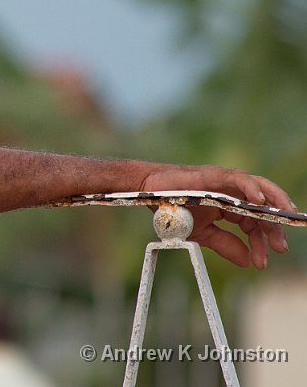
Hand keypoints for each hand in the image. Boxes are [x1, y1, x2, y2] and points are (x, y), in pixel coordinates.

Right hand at [140, 165, 291, 268]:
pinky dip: (252, 188)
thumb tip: (247, 261)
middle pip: (263, 208)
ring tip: (287, 214)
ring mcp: (226, 182)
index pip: (254, 223)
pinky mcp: (215, 175)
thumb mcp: (202, 234)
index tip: (261, 261)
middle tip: (279, 247)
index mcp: (230, 206)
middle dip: (274, 227)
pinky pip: (240, 178)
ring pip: (260, 187)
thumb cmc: (172, 209)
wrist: (150, 194)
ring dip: (276, 200)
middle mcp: (233, 193)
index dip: (261, 242)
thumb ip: (225, 244)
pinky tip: (260, 201)